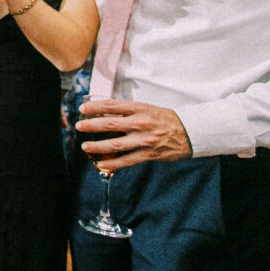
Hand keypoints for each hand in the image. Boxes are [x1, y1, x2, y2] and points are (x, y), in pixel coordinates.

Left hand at [76, 99, 191, 172]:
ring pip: (116, 144)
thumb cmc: (166, 119)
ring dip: (98, 146)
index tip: (82, 109)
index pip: (112, 105)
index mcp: (140, 108)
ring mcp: (145, 139)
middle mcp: (141, 123)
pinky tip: (102, 165)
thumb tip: (104, 113)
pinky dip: (113, 164)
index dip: (95, 107)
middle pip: (110, 123)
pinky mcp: (149, 154)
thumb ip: (128, 111)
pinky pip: (127, 160)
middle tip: (79, 126)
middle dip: (92, 125)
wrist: (190, 132)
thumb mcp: (147, 109)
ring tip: (86, 146)